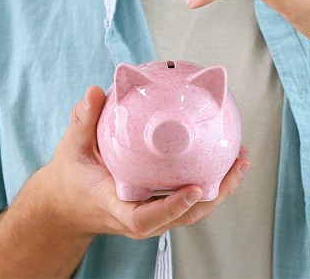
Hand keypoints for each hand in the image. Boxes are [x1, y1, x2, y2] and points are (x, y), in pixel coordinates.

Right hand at [8, 85, 231, 241]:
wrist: (68, 203)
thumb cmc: (70, 176)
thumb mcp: (71, 148)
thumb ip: (82, 120)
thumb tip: (96, 91)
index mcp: (117, 208)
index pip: (145, 218)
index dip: (172, 207)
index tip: (193, 188)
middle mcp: (140, 219)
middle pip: (185, 216)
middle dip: (216, 194)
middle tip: (237, 164)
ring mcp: (154, 216)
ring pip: (195, 211)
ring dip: (222, 189)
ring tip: (241, 161)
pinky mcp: (162, 209)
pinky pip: (192, 201)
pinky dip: (212, 184)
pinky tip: (225, 161)